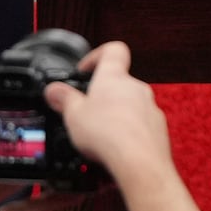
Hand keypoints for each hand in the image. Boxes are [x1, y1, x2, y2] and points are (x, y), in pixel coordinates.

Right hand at [44, 41, 170, 184]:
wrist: (138, 160)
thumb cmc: (107, 134)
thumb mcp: (73, 115)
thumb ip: (64, 99)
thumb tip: (54, 90)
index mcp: (114, 77)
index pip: (113, 50)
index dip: (97, 56)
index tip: (84, 70)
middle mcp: (136, 87)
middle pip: (119, 82)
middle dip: (101, 95)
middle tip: (84, 111)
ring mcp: (149, 106)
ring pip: (130, 104)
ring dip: (114, 114)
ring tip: (97, 134)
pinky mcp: (156, 127)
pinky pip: (139, 123)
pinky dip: (126, 131)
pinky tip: (114, 146)